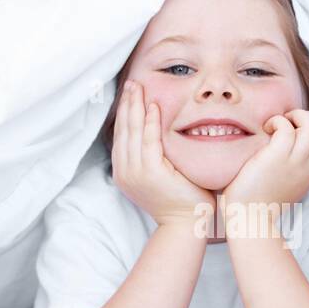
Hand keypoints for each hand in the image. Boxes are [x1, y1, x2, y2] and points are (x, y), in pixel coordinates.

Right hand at [111, 80, 213, 226]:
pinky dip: (149, 122)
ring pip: (132, 132)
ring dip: (135, 107)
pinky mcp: (151, 172)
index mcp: (125, 172)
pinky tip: (153, 107)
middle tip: (132, 83)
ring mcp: (135, 172)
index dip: (124, 112)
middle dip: (127, 104)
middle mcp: (125, 171)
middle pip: (123, 130)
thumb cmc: (180, 200)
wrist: (187, 224)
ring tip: (139, 87)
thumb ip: (154, 157)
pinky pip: (148, 141)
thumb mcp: (161, 176)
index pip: (122, 135)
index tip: (129, 94)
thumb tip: (157, 135)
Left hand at [223, 109, 308, 207]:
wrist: (250, 218)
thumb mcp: (287, 185)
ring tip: (278, 124)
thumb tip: (287, 151)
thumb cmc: (260, 202)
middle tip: (286, 123)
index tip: (292, 131)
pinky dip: (276, 121)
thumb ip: (294, 169)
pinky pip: (287, 127)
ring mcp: (296, 162)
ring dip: (296, 116)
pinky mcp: (278, 157)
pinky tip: (265, 130)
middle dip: (308, 117)